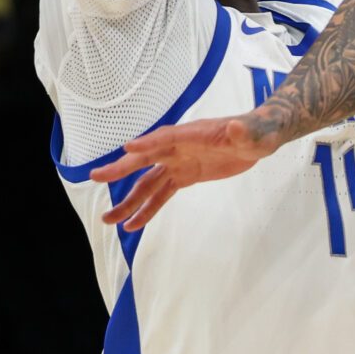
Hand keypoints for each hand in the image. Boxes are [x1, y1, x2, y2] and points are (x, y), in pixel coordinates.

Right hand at [91, 115, 268, 229]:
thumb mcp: (255, 132)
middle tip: (95, 177)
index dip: (147, 144)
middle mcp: (178, 148)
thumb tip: (238, 129)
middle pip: (144, 159)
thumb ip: (245, 132)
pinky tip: (134, 224)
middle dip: (121, 169)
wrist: (259, 137)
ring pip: (148, 184)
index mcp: (191, 134)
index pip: (165, 138)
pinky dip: (147, 208)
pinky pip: (161, 194)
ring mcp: (179, 163)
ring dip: (128, 201)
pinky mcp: (185, 176)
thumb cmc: (257, 131)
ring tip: (109, 219)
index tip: (127, 150)